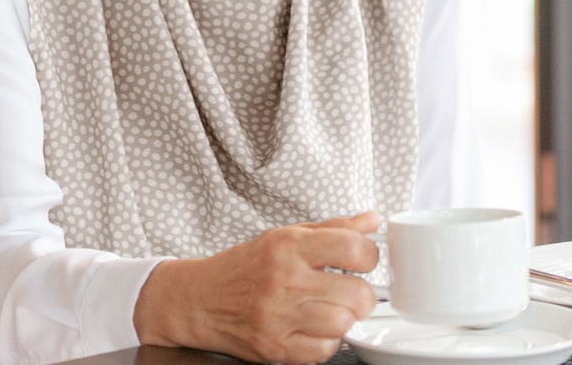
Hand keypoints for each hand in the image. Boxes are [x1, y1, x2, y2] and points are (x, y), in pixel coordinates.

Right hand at [133, 211, 381, 363]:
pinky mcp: (273, 347)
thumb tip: (373, 221)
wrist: (198, 300)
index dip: (370, 256)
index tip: (364, 261)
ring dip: (345, 319)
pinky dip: (326, 343)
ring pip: (342, 324)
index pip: (353, 248)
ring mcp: (277, 317)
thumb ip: (334, 229)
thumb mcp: (286, 236)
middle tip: (354, 292)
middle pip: (356, 294)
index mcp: (289, 247)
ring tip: (333, 311)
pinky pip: (322, 351)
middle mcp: (283, 281)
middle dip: (363, 295)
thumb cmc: (246, 267)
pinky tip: (315, 330)